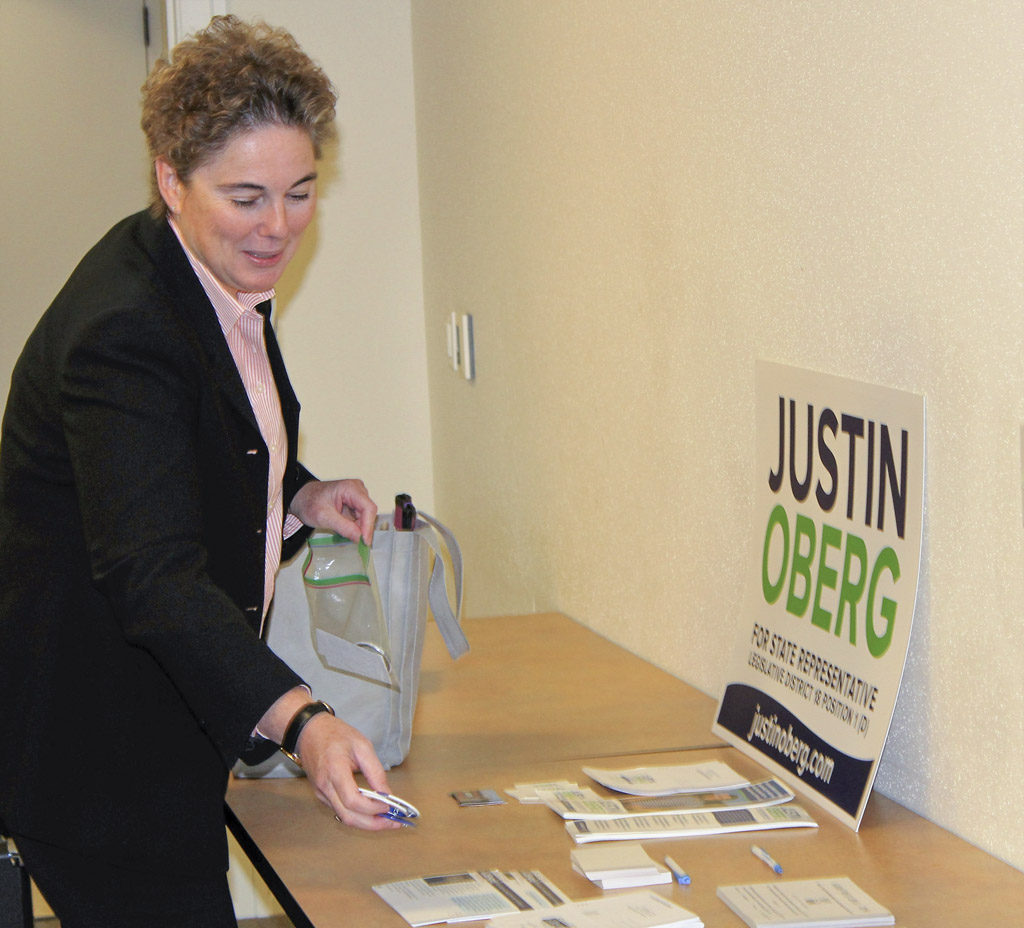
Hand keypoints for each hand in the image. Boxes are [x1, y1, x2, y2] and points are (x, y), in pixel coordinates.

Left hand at [289, 478, 377, 543]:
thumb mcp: (324, 517)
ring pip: (365, 517)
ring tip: (344, 534)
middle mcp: (357, 490)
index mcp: (350, 488)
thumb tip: (359, 538)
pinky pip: (360, 518)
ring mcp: (357, 497)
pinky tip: (345, 530)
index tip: (364, 541)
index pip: (368, 508)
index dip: (368, 526)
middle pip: (368, 513)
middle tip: (357, 544)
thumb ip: (343, 527)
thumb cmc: (309, 502)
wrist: (301, 499)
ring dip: (358, 529)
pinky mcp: (354, 504)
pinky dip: (354, 527)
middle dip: (363, 529)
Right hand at [295, 712, 402, 829]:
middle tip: (394, 823)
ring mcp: (321, 794)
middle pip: (349, 817)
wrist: (309, 732)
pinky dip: (358, 816)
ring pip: (345, 818)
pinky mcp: (322, 796)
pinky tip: (372, 812)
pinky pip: (341, 811)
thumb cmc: (336, 735)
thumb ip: (375, 771)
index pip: (353, 801)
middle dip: (373, 824)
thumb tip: (387, 793)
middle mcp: (325, 787)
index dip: (372, 808)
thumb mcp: (362, 745)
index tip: (389, 805)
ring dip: (367, 823)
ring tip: (387, 820)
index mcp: (335, 771)